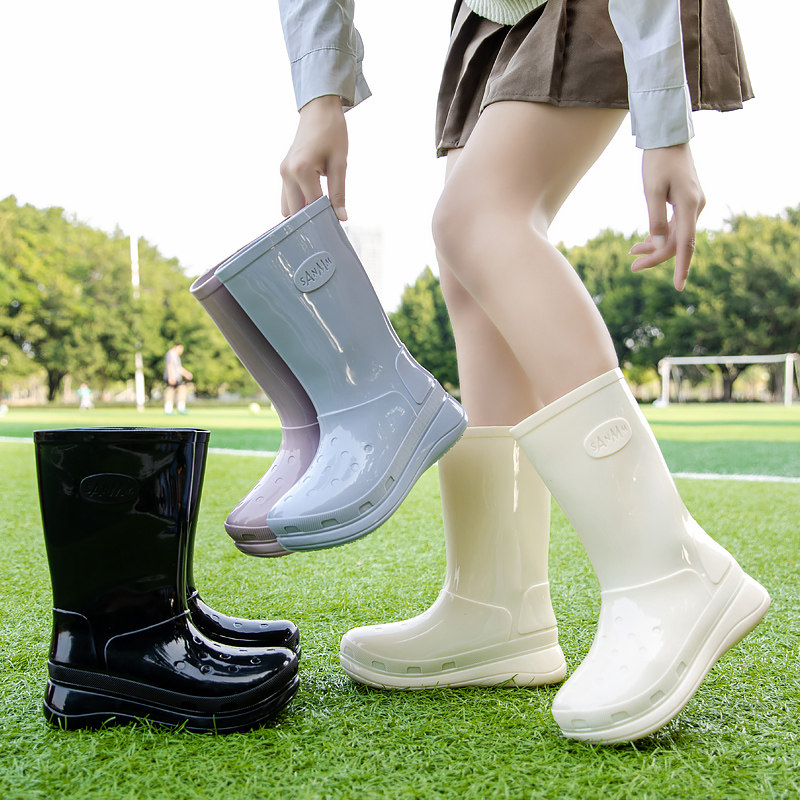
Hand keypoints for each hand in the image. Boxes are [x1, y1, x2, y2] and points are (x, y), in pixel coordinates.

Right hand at [280, 95, 348, 220]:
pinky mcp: (283, 171)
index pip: (312, 206)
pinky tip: (313, 202)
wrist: (319, 110)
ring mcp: (283, 172)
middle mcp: (287, 172)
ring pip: (287, 207)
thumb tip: (341, 217)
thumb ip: (339, 192)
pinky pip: (287, 197)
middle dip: (310, 219)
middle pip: (295, 211)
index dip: (325, 218)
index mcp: (302, 170)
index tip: (336, 226)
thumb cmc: (332, 132)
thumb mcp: (340, 163)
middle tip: (328, 223)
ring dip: (302, 212)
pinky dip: (298, 203)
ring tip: (321, 213)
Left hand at [629, 143, 704, 290]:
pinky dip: (658, 234)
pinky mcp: (686, 201)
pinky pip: (674, 225)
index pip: (686, 245)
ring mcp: (693, 204)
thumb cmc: (657, 161)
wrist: (668, 137)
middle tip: (632, 265)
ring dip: (654, 246)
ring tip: (631, 252)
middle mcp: (696, 207)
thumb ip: (655, 219)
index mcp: (689, 206)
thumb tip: (658, 246)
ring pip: (675, 235)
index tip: (678, 287)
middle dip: (656, 256)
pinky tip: (642, 241)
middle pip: (678, 242)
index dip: (682, 268)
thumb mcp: (651, 191)